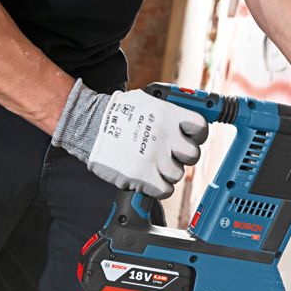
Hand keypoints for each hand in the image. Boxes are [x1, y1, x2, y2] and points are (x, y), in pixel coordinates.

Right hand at [52, 80, 207, 198]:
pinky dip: (158, 187)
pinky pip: (165, 190)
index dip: (196, 135)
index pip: (200, 128)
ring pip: (177, 174)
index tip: (189, 138)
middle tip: (168, 153)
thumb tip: (190, 121)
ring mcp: (155, 157)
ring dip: (166, 171)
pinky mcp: (143, 177)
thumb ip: (171, 112)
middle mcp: (165, 136)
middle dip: (181, 156)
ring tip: (150, 162)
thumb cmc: (119, 113)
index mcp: (169, 115)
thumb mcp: (149, 101)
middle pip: (192, 155)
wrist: (89, 126)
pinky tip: (148, 176)